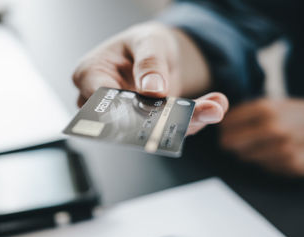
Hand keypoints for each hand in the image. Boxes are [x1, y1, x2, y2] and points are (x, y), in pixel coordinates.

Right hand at [72, 22, 227, 134]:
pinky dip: (192, 120)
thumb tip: (153, 90)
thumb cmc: (142, 42)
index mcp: (91, 75)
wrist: (157, 52)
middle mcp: (104, 101)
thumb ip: (149, 62)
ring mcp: (125, 116)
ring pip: (151, 130)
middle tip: (190, 116)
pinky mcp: (147, 124)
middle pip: (125, 121)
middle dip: (162, 121)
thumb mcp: (148, 40)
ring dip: (184, 122)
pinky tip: (212, 107)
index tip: (153, 109)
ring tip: (211, 108)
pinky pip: (167, 128)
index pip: (100, 100)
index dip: (125, 109)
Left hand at [220, 98, 303, 177]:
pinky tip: (276, 154)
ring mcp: (283, 148)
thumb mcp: (277, 105)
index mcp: (266, 109)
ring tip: (259, 146)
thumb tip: (221, 121)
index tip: (224, 130)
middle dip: (230, 142)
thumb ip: (249, 112)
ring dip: (248, 153)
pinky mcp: (292, 165)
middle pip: (231, 142)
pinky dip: (267, 162)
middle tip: (231, 142)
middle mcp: (273, 128)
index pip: (227, 123)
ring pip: (245, 157)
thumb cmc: (301, 116)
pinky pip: (265, 167)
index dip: (224, 128)